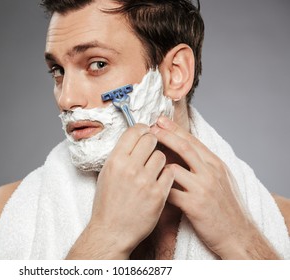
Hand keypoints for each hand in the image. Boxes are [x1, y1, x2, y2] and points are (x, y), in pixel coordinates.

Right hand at [66, 124, 173, 258]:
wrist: (112, 231)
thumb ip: (120, 155)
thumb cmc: (107, 203)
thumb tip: (134, 138)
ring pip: (162, 156)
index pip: (134, 131)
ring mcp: (145, 182)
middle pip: (151, 139)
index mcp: (115, 161)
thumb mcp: (106, 174)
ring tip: (152, 170)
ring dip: (159, 160)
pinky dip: (166, 175)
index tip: (146, 131)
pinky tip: (158, 181)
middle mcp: (130, 168)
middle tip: (151, 149)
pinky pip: (170, 173)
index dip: (142, 129)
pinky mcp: (158, 195)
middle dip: (152, 142)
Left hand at [150, 116, 278, 258]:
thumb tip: (185, 152)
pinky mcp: (195, 206)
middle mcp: (211, 173)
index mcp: (216, 164)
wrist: (238, 234)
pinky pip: (170, 192)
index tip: (160, 121)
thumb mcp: (221, 180)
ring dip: (156, 163)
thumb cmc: (226, 207)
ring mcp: (203, 189)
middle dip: (165, 136)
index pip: (193, 141)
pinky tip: (148, 185)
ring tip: (142, 158)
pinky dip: (158, 187)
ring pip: (174, 169)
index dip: (175, 129)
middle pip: (184, 148)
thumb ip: (204, 165)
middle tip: (149, 128)